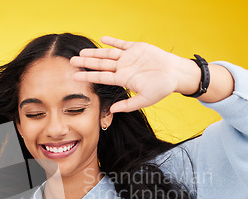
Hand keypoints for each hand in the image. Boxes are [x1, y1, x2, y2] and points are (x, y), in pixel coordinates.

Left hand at [70, 36, 199, 112]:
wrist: (175, 74)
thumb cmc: (161, 88)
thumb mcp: (144, 100)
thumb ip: (128, 105)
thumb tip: (112, 110)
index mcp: (123, 79)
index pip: (101, 77)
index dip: (88, 76)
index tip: (75, 76)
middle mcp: (123, 68)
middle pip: (101, 64)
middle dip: (86, 63)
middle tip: (72, 62)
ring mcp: (129, 58)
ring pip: (108, 54)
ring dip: (95, 52)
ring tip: (82, 52)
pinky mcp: (136, 48)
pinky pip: (122, 44)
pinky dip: (112, 41)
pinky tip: (102, 39)